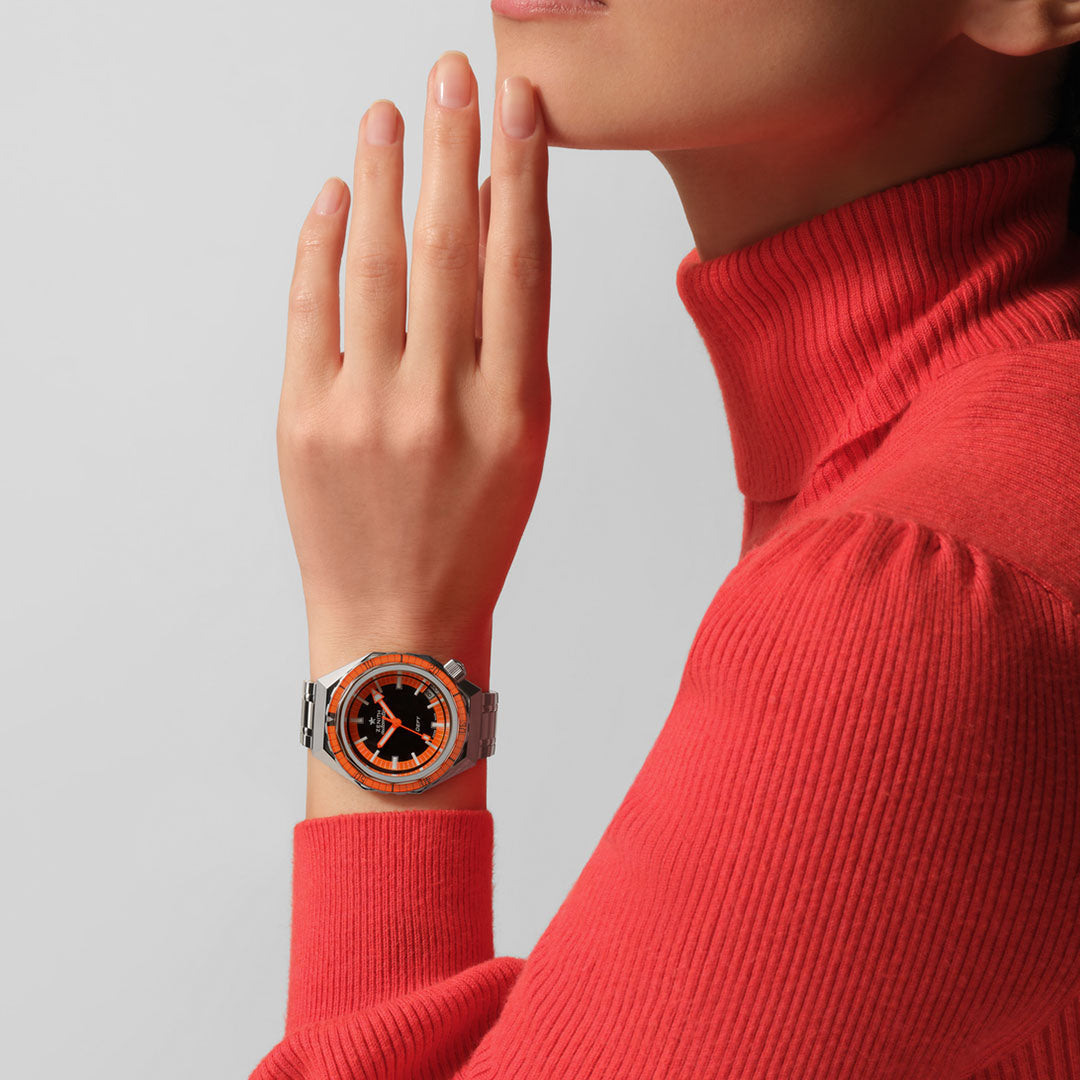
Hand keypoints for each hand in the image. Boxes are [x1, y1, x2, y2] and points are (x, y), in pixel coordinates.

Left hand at [277, 51, 551, 671]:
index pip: (521, 267)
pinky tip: (336, 195)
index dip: (523, 176)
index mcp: (515, 411)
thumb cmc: (470, 535)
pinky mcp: (305, 425)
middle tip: (452, 76)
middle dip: (454, 149)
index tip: (521, 108)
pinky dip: (322, 246)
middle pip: (452, 250)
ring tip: (388, 114)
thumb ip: (508, 342)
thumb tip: (492, 233)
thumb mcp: (518, 444)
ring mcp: (370, 414)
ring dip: (385, 179)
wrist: (399, 620)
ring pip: (380, 268)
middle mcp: (446, 405)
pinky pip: (312, 314)